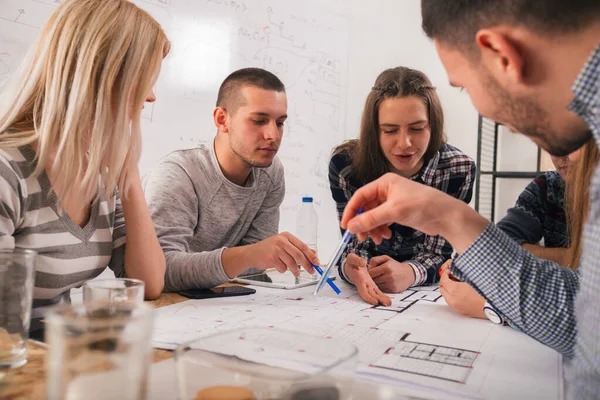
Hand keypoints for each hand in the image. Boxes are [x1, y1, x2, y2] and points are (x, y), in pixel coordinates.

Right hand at [246, 232, 317, 276]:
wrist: (251, 253)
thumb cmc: (268, 249)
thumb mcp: (284, 245)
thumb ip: (298, 248)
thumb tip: (313, 253)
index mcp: (287, 236)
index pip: (303, 246)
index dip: (311, 255)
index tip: (316, 262)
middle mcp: (282, 241)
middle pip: (299, 255)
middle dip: (307, 264)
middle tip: (311, 270)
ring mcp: (276, 249)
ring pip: (292, 263)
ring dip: (295, 270)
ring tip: (296, 273)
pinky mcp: (271, 258)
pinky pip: (283, 268)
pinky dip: (283, 270)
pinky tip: (278, 267)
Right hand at [340, 173, 487, 252]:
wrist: (446, 215)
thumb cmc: (424, 205)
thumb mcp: (394, 211)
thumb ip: (371, 219)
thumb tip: (352, 226)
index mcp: (385, 183)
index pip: (360, 196)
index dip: (351, 210)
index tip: (346, 225)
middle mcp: (387, 190)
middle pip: (366, 207)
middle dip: (363, 223)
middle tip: (361, 237)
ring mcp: (393, 202)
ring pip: (374, 216)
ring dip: (372, 228)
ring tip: (378, 239)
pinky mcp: (398, 212)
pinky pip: (382, 221)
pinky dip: (381, 229)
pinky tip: (385, 236)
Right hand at [343, 254, 391, 305]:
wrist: (350, 265)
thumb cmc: (351, 263)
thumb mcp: (351, 259)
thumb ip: (357, 260)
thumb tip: (363, 262)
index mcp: (359, 280)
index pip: (363, 292)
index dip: (369, 297)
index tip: (375, 301)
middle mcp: (364, 284)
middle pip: (371, 295)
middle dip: (379, 300)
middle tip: (387, 304)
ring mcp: (368, 285)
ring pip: (375, 294)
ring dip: (382, 299)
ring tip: (389, 303)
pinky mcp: (371, 283)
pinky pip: (377, 291)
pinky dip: (382, 295)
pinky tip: (388, 299)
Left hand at [368, 256, 414, 292]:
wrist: (409, 274)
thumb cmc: (396, 266)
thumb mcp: (386, 258)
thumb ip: (375, 260)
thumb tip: (368, 267)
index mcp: (387, 267)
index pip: (371, 272)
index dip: (369, 272)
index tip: (371, 271)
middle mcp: (389, 276)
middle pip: (373, 280)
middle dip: (372, 278)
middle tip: (374, 275)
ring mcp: (391, 284)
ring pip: (377, 285)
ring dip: (376, 283)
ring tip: (379, 278)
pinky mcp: (393, 290)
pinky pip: (382, 289)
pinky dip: (381, 286)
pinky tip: (384, 282)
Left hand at [439, 261, 485, 318]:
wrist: (494, 306)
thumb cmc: (486, 292)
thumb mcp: (472, 279)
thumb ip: (461, 275)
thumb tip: (456, 272)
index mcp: (455, 290)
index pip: (443, 280)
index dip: (445, 273)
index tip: (448, 271)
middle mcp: (453, 300)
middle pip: (442, 288)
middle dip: (445, 281)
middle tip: (451, 276)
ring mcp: (456, 307)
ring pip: (446, 296)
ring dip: (448, 290)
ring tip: (456, 285)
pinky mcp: (461, 312)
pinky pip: (452, 302)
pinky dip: (453, 297)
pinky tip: (461, 293)